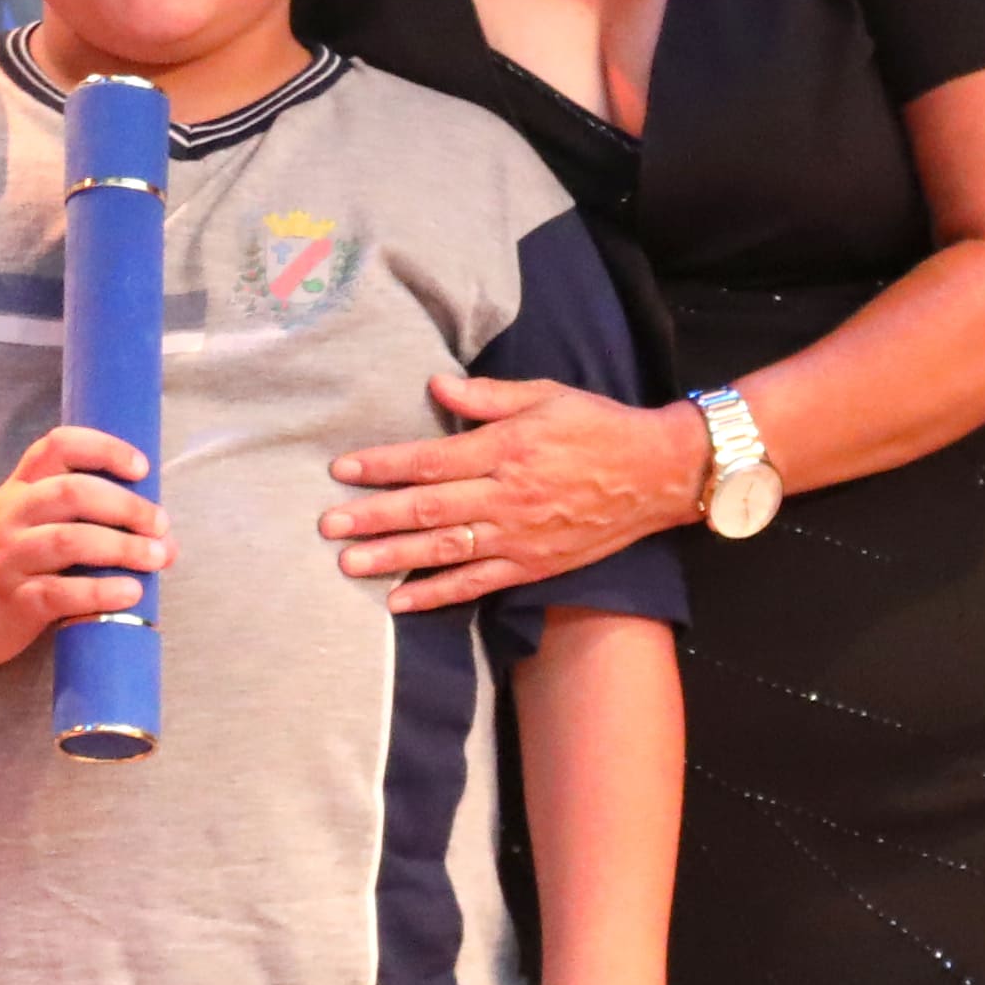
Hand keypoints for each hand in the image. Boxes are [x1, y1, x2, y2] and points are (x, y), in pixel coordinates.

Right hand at [0, 425, 162, 669]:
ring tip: (156, 558)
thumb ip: (78, 514)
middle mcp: (13, 516)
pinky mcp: (13, 602)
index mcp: (20, 487)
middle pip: (70, 492)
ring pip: (67, 541)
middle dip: (124, 505)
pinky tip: (129, 593)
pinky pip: (58, 593)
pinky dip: (99, 592)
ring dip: (120, 546)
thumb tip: (158, 530)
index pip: (57, 447)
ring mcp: (10, 558)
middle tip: (159, 524)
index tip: (141, 467)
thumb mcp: (24, 521)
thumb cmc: (2, 561)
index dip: (103, 449)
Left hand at [323, 374, 709, 607]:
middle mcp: (507, 495)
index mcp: (506, 448)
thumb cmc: (598, 426)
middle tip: (328, 524)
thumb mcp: (546, 395)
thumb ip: (488, 396)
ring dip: (393, 558)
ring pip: (444, 549)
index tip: (341, 471)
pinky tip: (400, 601)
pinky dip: (437, 594)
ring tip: (349, 563)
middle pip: (427, 509)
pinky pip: (477, 583)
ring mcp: (519, 536)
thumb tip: (434, 384)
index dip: (382, 466)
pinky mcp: (532, 565)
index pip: (429, 460)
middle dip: (372, 516)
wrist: (656, 475)